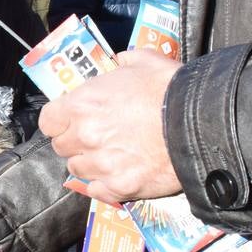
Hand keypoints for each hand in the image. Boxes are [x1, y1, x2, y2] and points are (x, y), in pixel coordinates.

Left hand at [38, 49, 182, 203]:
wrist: (203, 124)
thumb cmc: (172, 89)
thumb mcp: (145, 61)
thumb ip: (123, 62)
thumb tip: (118, 62)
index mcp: (82, 104)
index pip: (48, 121)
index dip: (59, 121)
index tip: (71, 121)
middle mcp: (84, 137)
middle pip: (61, 146)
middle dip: (75, 142)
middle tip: (96, 137)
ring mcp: (100, 165)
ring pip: (78, 169)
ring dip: (89, 163)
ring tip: (111, 156)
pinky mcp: (119, 187)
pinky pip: (96, 190)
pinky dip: (104, 184)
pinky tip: (118, 175)